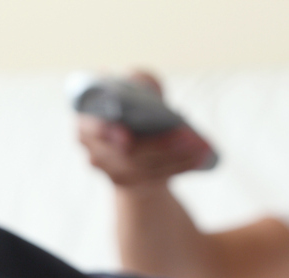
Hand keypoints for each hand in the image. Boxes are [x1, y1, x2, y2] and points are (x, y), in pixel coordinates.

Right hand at [76, 72, 213, 187]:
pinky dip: (183, 164)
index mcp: (86, 123)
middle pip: (128, 154)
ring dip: (178, 155)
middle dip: (159, 145)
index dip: (106, 133)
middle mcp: (95, 152)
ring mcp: (113, 172)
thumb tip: (143, 85)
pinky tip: (201, 155)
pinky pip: (160, 175)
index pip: (90, 129)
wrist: (130, 141)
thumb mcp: (133, 88)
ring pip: (148, 167)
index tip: (127, 136)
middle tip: (187, 136)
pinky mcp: (134, 185)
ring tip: (201, 144)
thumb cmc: (130, 106)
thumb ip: (137, 81)